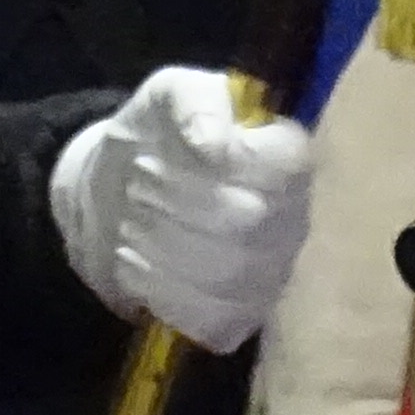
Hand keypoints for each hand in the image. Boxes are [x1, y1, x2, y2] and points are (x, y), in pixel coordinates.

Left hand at [48, 65, 315, 350]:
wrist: (118, 196)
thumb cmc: (158, 138)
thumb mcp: (170, 96)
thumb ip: (194, 103)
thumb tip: (213, 144)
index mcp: (289, 155)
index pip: (289, 164)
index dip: (238, 160)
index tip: (192, 148)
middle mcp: (296, 217)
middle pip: (249, 221)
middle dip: (179, 200)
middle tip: (142, 182)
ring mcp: (274, 274)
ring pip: (226, 273)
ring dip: (161, 243)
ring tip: (134, 220)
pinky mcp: (243, 317)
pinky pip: (211, 318)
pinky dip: (160, 289)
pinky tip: (137, 263)